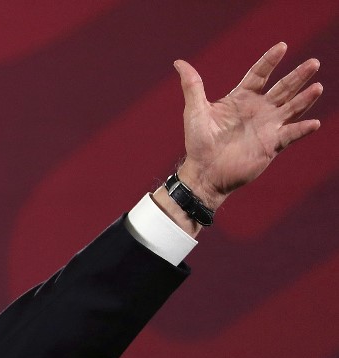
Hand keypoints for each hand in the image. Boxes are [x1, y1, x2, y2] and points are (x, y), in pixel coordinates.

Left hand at [174, 42, 321, 210]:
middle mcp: (258, 109)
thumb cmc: (198, 142)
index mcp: (241, 98)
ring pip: (292, 108)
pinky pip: (291, 134)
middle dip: (298, 75)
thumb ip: (192, 86)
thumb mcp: (195, 111)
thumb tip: (179, 62)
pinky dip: (303, 129)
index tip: (282, 46)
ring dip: (305, 98)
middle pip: (283, 88)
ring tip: (317, 87)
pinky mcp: (272, 144)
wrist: (205, 172)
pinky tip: (314, 123)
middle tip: (314, 62)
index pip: (259, 74)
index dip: (270, 60)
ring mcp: (268, 126)